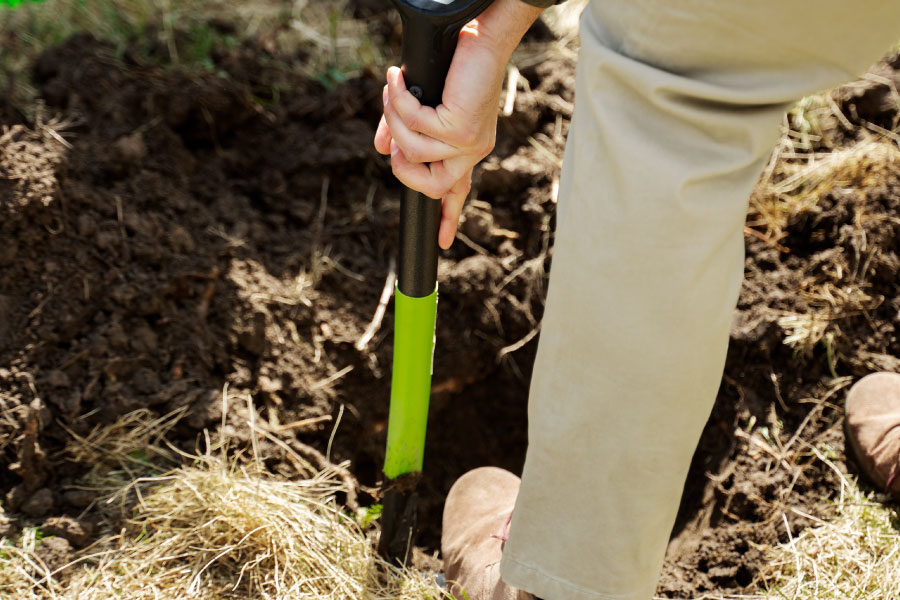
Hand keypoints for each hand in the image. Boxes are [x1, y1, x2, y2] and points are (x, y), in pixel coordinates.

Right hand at [374, 0, 542, 248]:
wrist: (480, 37)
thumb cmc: (454, 67)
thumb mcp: (424, 104)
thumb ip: (402, 128)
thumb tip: (379, 149)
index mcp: (466, 150)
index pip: (457, 192)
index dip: (448, 218)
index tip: (442, 242)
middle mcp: (471, 152)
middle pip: (431, 187)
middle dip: (401, 166)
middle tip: (391, 138)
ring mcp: (468, 143)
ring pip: (414, 151)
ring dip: (394, 120)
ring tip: (394, 89)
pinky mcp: (461, 127)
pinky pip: (415, 125)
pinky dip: (398, 100)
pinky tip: (397, 79)